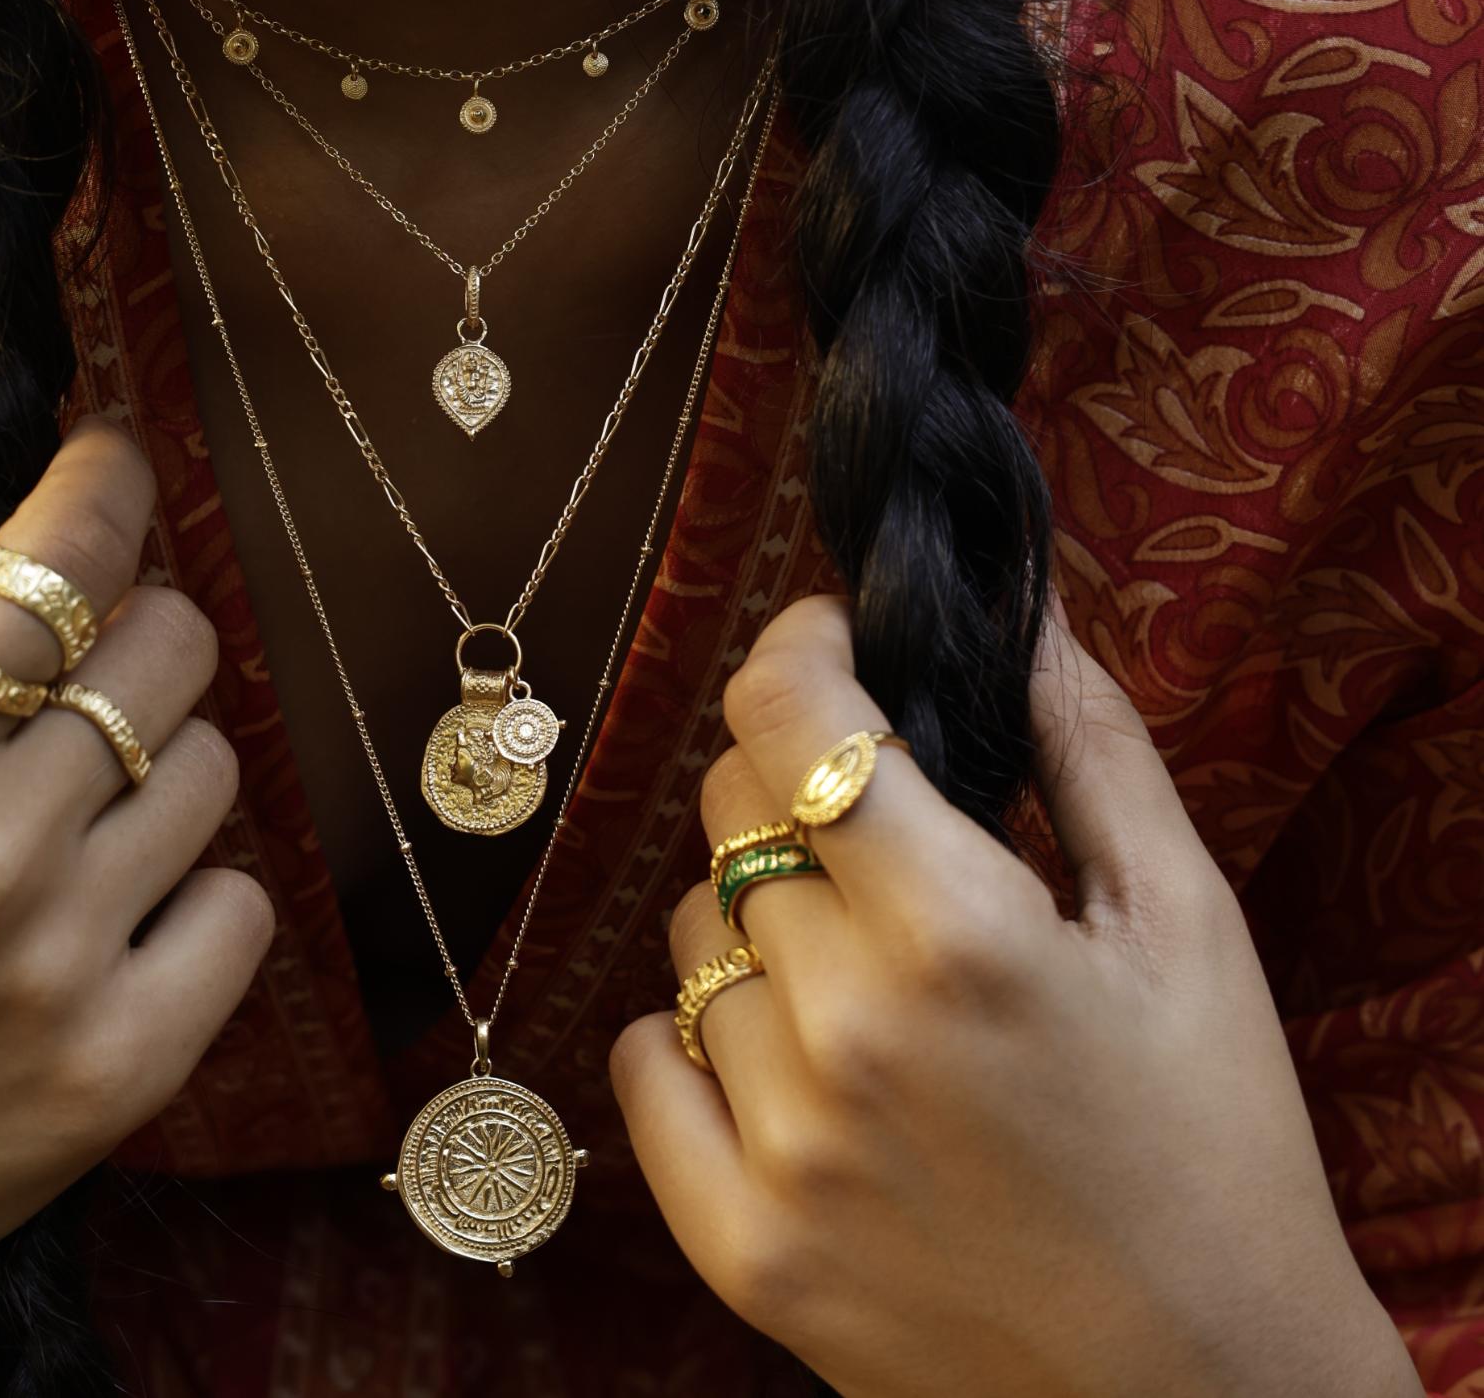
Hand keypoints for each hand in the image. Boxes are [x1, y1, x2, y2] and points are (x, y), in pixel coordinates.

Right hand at [0, 322, 272, 1397]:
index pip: (66, 560)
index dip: (110, 481)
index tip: (109, 461)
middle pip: (175, 646)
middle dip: (137, 624)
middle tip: (76, 661)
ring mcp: (70, 971)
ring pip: (222, 768)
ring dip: (163, 758)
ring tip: (74, 802)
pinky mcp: (128, 1069)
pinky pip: (247, 907)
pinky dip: (198, 892)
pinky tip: (109, 911)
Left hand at [611, 593, 1423, 1397]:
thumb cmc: (1215, 1150)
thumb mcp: (1187, 925)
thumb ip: (1090, 745)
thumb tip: (1016, 612)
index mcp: (960, 934)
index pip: (788, 714)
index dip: (797, 643)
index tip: (827, 637)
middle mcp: (846, 1031)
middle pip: (730, 811)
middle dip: (790, 777)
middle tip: (869, 819)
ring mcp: (780, 1147)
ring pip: (691, 931)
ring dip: (759, 917)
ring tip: (861, 969)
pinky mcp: (740, 1245)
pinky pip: (643, 1059)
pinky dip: (693, 1032)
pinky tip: (787, 1053)